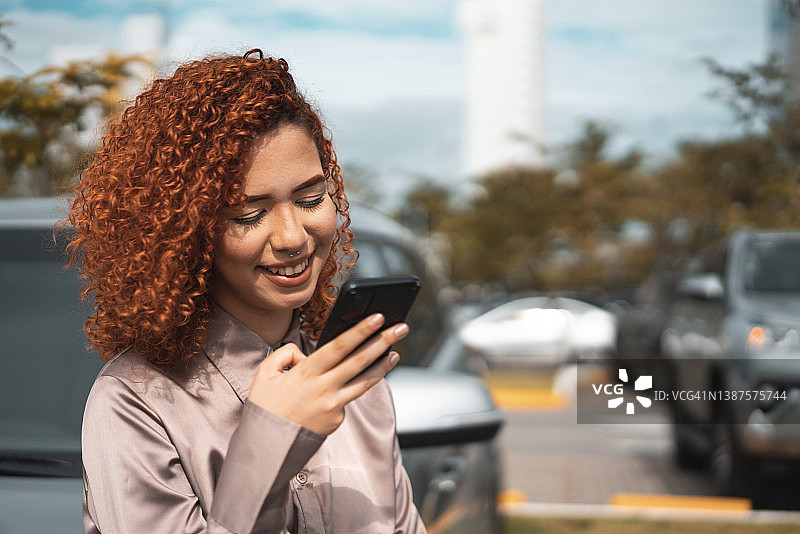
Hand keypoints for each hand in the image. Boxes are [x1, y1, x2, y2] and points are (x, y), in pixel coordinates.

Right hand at [247, 314, 407, 435]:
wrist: (267, 446)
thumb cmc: (265, 407)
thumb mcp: (266, 374)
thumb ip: (286, 355)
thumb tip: (305, 353)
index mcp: (307, 373)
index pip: (340, 346)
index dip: (361, 330)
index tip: (377, 317)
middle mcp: (324, 389)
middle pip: (360, 361)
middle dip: (383, 341)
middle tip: (401, 328)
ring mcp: (333, 406)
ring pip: (365, 382)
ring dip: (383, 366)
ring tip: (395, 353)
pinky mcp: (336, 420)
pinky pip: (346, 400)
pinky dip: (349, 390)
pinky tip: (345, 387)